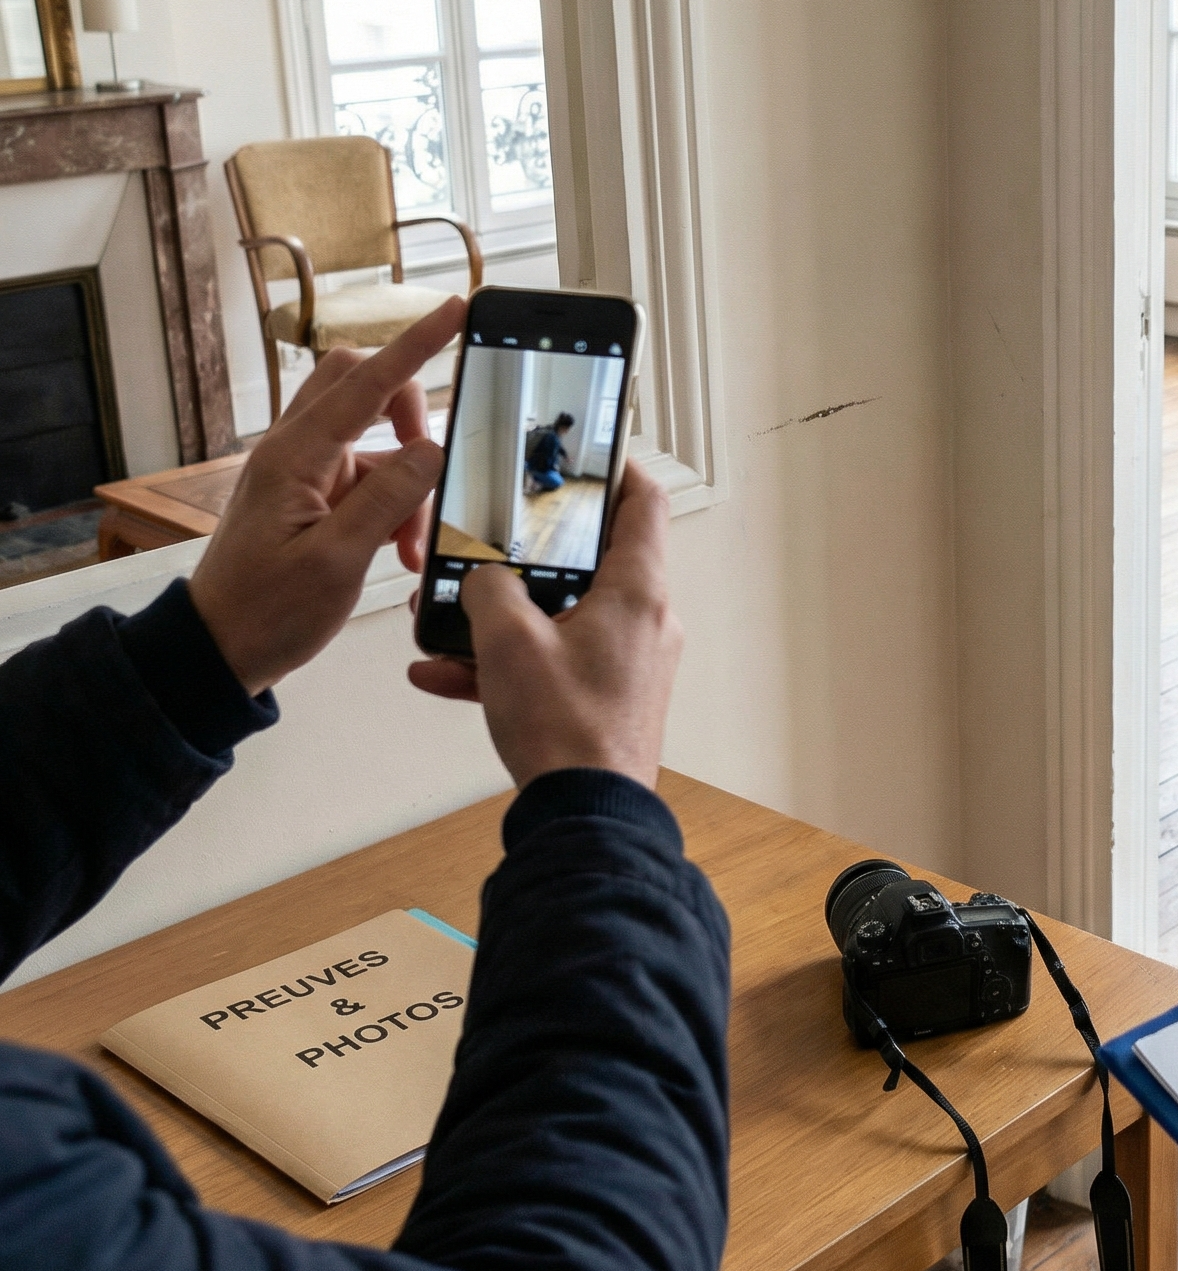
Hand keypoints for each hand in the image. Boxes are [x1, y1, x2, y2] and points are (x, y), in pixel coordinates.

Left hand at [188, 299, 465, 694]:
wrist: (220, 650)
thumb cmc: (265, 612)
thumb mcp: (337, 562)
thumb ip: (387, 500)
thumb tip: (432, 450)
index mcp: (295, 457)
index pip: (365, 382)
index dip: (416, 345)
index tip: (455, 311)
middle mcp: (297, 453)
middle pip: (364, 388)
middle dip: (412, 415)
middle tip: (437, 463)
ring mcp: (306, 474)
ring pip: (377, 444)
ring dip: (408, 484)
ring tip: (412, 545)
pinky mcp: (314, 499)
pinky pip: (371, 480)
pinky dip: (396, 508)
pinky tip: (399, 551)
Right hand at [407, 462, 681, 789]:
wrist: (585, 816)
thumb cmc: (564, 728)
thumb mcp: (508, 640)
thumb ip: (489, 587)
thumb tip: (483, 574)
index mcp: (637, 591)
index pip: (643, 502)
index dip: (614, 468)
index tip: (579, 454)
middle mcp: (644, 621)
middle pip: (593, 557)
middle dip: (531, 548)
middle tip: (490, 535)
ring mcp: (628, 661)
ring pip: (562, 613)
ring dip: (504, 612)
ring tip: (445, 614)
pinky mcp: (606, 697)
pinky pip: (553, 661)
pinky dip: (505, 661)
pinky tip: (441, 673)